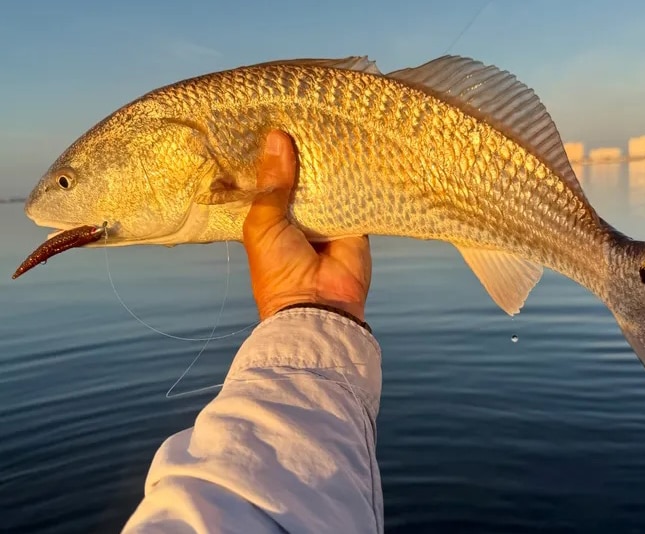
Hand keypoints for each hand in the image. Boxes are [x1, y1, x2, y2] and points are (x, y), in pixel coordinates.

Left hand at [243, 130, 371, 321]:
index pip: (271, 178)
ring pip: (330, 182)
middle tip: (307, 109)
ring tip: (332, 118)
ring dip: (330, 160)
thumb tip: (277, 137)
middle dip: (304, 151)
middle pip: (303, 176)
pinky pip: (357, 193)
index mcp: (270, 217)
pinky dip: (356, 175)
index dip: (272, 153)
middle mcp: (299, 215)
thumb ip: (272, 182)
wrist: (317, 304)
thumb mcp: (263, 223)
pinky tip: (356, 145)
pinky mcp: (356, 222)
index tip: (274, 118)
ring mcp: (328, 218)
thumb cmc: (278, 269)